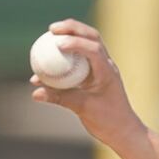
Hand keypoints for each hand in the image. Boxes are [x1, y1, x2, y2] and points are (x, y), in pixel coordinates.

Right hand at [30, 19, 144, 147]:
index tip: (58, 43)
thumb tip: (35, 92)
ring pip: (87, 43)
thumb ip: (60, 98)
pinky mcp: (94, 74)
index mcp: (107, 71)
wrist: (123, 130)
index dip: (76, 43)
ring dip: (71, 35)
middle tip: (52, 28)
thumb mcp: (83, 109)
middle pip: (91, 37)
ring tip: (51, 32)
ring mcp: (101, 68)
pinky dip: (66, 54)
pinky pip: (79, 59)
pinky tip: (47, 57)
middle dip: (73, 28)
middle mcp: (106, 65)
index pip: (94, 49)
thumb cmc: (108, 120)